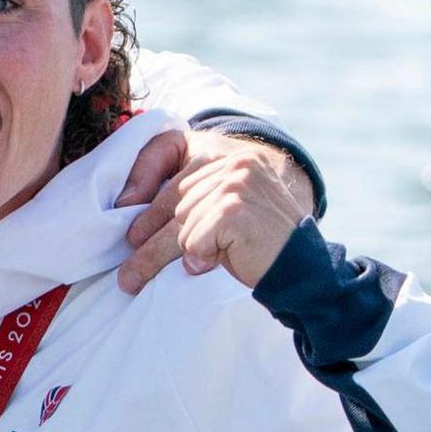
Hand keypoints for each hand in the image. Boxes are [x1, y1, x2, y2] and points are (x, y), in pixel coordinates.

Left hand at [115, 130, 313, 293]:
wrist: (304, 267)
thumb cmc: (260, 244)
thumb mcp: (225, 212)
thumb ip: (195, 202)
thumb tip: (135, 222)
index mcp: (231, 157)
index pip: (176, 175)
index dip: (146, 202)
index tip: (127, 228)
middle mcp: (234, 163)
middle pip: (173, 203)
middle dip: (147, 240)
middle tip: (126, 274)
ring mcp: (236, 183)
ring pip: (179, 225)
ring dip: (173, 254)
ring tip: (168, 271)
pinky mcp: (234, 210)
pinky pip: (192, 240)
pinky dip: (199, 257)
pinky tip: (214, 263)